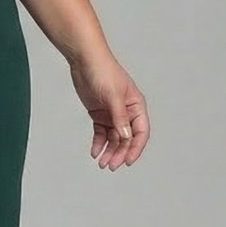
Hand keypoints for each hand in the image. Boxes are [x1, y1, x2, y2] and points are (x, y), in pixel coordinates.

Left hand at [69, 52, 149, 169]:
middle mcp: (126, 112)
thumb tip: (126, 137)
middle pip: (126, 138)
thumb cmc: (103, 72)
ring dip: (109, 151)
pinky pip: (101, 133)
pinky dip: (98, 143)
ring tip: (102, 164)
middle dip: (119, 153)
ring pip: (113, 138)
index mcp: (136, 106)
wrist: (84, 60)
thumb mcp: (112, 96)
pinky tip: (94, 152)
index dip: (135, 148)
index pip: (140, 132)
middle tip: (110, 166)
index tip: (128, 161)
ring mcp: (112, 114)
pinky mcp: (99, 114)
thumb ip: (119, 117)